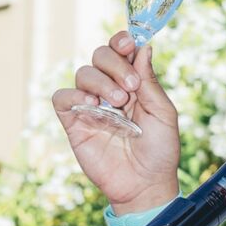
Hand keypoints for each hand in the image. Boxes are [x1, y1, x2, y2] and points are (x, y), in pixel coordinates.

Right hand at [52, 32, 180, 212]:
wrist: (145, 184)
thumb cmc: (159, 151)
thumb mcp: (163, 113)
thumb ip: (150, 81)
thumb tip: (143, 47)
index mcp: (133, 84)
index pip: (121, 51)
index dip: (121, 41)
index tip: (129, 43)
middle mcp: (110, 90)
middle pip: (100, 55)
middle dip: (115, 64)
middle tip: (131, 88)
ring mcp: (91, 105)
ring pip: (83, 73)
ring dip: (101, 82)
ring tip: (118, 104)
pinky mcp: (75, 123)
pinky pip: (62, 98)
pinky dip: (74, 95)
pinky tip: (92, 105)